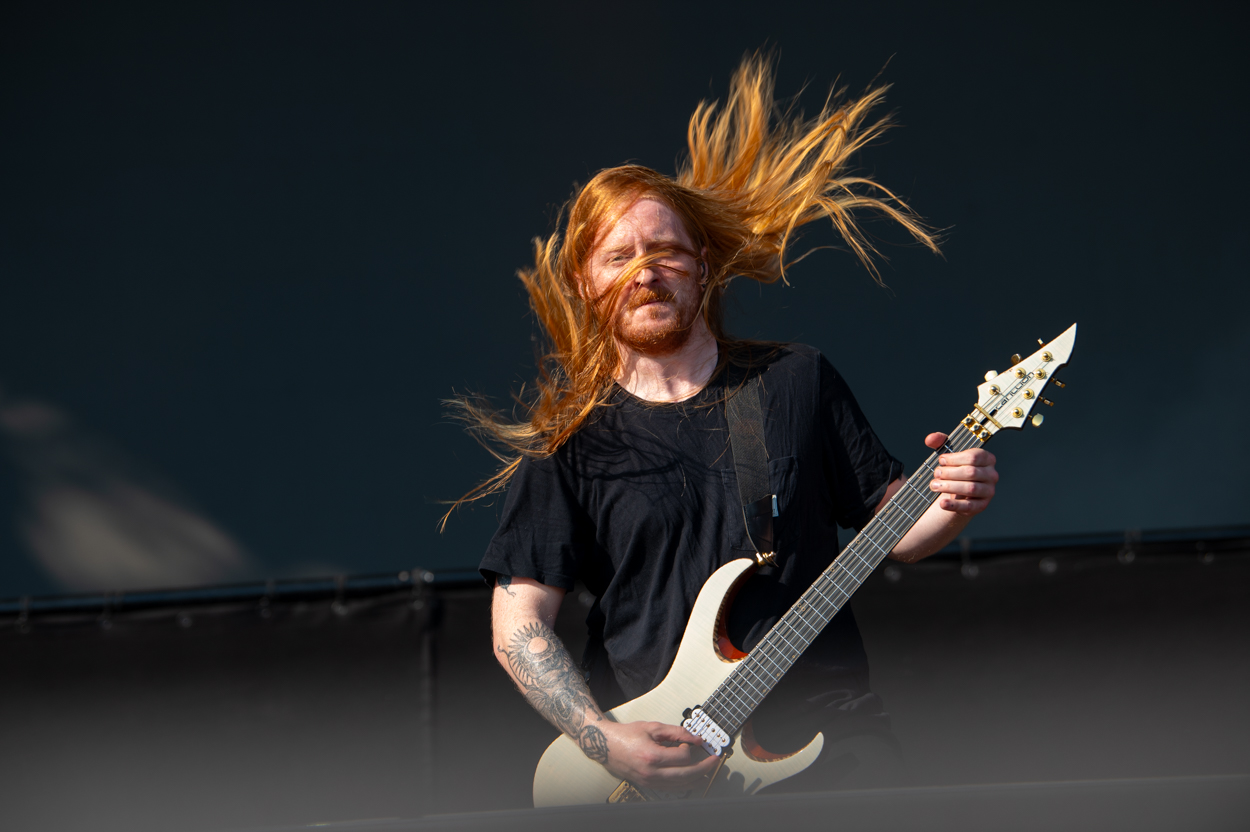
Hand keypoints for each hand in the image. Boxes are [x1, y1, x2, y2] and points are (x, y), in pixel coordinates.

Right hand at [596, 720, 720, 790]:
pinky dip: (685, 784)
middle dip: (704, 768)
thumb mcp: (652, 727)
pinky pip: (672, 789)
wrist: (607, 746)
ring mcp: (650, 781)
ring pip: (680, 785)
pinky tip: (693, 779)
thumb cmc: (628, 735)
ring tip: (708, 771)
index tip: (693, 742)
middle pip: (686, 774)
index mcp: (652, 755)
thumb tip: (696, 738)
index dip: (691, 747)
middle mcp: (651, 772)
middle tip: (715, 761)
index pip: (682, 756)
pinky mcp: (649, 785)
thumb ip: (676, 732)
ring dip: (697, 778)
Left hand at [924, 432, 997, 515]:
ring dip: (949, 487)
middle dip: (949, 473)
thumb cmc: (955, 469)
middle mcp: (991, 474)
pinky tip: (942, 503)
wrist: (957, 492)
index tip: (941, 460)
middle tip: (935, 474)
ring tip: (934, 485)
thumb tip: (930, 438)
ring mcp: (988, 491)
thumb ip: (939, 442)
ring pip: (970, 488)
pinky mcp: (981, 505)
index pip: (974, 456)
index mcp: (987, 458)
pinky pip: (969, 506)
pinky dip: (954, 505)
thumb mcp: (948, 454)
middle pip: (971, 472)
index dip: (955, 458)